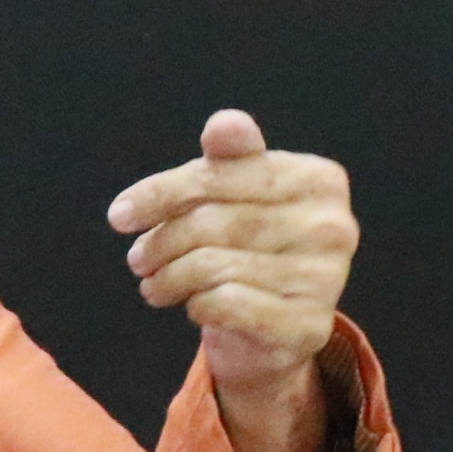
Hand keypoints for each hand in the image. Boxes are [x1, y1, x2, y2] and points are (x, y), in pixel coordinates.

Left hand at [106, 109, 359, 451]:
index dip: (161, 193)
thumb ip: (230, 157)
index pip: (222, 174)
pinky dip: (197, 305)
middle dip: (162, 241)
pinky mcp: (308, 326)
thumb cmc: (252, 247)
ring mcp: (325, 279)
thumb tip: (224, 124)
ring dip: (169, 278)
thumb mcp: (238, 194)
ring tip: (155, 286)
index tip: (119, 215)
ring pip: (213, 266)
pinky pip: (226, 304)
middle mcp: (333, 226)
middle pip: (213, 222)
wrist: (276, 327)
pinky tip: (193, 306)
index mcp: (320, 179)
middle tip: (138, 259)